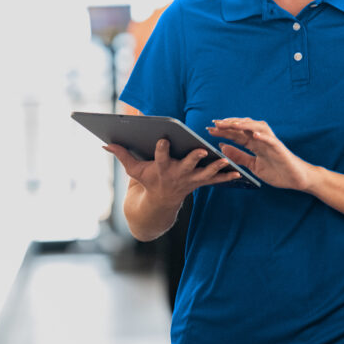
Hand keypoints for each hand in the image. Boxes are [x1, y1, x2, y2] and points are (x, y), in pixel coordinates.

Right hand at [104, 139, 239, 208]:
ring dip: (215, 167)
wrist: (159, 203)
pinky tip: (238, 172)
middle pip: (186, 164)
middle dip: (193, 157)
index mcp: (161, 168)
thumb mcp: (133, 170)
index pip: (160, 157)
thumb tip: (104, 144)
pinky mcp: (200, 182)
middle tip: (201, 149)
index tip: (163, 139)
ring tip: (224, 160)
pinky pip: (215, 180)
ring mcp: (190, 180)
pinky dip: (226, 177)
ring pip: (205, 173)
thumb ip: (122, 155)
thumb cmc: (147, 180)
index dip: (162, 149)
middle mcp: (177, 174)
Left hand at [207, 118, 315, 190]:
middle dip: (229, 125)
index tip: (209, 129)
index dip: (223, 131)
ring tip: (230, 124)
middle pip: (243, 128)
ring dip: (243, 125)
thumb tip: (222, 147)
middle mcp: (261, 139)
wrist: (296, 178)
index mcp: (255, 144)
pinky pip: (270, 140)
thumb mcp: (253, 166)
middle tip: (214, 124)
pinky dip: (263, 136)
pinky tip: (254, 134)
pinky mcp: (279, 148)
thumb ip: (239, 156)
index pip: (236, 134)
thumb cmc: (277, 171)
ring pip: (256, 128)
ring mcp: (270, 142)